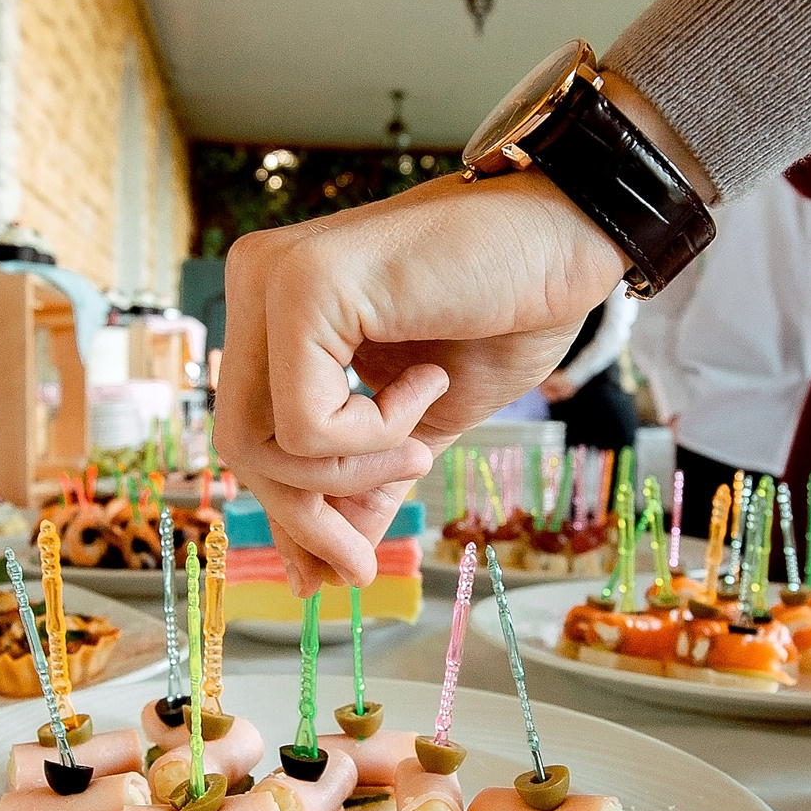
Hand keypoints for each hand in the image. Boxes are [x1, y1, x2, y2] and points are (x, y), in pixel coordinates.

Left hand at [219, 171, 627, 588]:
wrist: (571, 236)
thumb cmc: (507, 308)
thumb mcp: (422, 423)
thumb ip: (366, 482)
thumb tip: (324, 570)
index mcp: (275, 307)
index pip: (247, 432)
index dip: (288, 515)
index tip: (336, 574)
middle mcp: (257, 282)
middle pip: (239, 445)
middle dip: (304, 519)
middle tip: (363, 563)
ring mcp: (272, 278)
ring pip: (259, 443)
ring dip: (354, 474)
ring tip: (421, 442)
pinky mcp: (303, 287)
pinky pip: (308, 425)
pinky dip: (376, 435)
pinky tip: (426, 383)